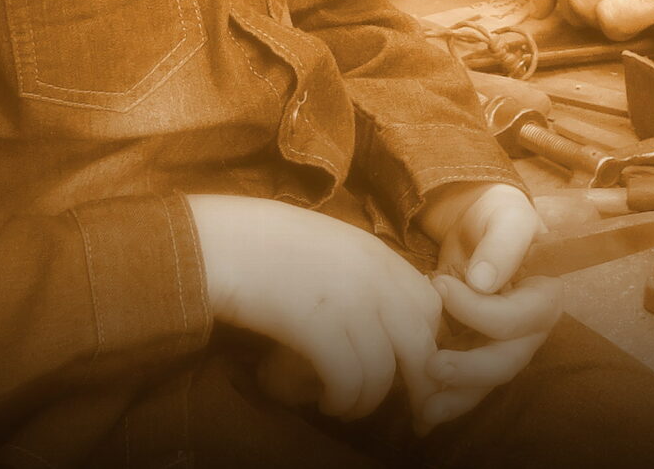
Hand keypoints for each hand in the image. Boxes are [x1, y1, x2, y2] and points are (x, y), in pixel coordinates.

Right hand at [188, 196, 440, 421]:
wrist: (223, 241)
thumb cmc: (268, 244)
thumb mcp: (331, 245)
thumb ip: (363, 273)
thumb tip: (383, 315)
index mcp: (378, 254)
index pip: (429, 307)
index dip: (425, 342)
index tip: (409, 366)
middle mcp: (373, 278)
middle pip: (421, 344)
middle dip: (420, 386)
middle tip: (411, 412)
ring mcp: (349, 302)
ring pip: (385, 371)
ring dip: (369, 401)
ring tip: (348, 406)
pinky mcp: (319, 328)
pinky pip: (350, 380)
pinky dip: (344, 400)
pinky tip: (329, 402)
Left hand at [414, 181, 557, 430]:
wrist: (473, 220)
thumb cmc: (498, 215)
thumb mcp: (507, 215)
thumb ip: (503, 244)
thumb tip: (484, 282)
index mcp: (544, 299)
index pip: (516, 321)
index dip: (478, 311)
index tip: (441, 285)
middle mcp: (527, 332)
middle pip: (505, 363)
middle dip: (470, 372)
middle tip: (432, 367)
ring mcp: (500, 346)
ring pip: (484, 384)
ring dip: (455, 400)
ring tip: (423, 413)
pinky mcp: (472, 352)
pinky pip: (463, 384)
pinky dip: (442, 400)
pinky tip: (418, 418)